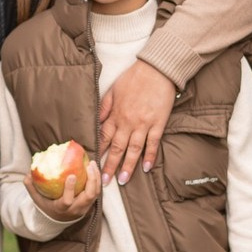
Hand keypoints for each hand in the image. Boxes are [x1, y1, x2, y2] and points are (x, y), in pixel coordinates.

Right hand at [26, 158, 101, 222]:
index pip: (68, 201)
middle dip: (91, 180)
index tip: (72, 175)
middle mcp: (75, 209)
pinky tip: (93, 167)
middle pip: (88, 197)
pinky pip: (97, 191)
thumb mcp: (37, 199)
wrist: (58, 219)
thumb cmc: (46, 206)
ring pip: (95, 193)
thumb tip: (27, 174)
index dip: (70, 189)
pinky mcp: (90, 203)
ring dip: (96, 178)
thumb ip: (31, 187)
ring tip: (92, 164)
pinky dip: (96, 179)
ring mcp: (84, 207)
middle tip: (88, 165)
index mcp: (62, 209)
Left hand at [98, 60, 175, 184]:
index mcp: (115, 114)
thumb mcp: (112, 90)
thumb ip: (103, 108)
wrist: (156, 69)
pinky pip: (153, 143)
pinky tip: (146, 168)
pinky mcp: (158, 123)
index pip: (104, 137)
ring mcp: (144, 124)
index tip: (92, 165)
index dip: (98, 152)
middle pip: (117, 148)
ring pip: (134, 149)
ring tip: (123, 180)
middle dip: (110, 166)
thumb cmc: (134, 78)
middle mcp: (127, 122)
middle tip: (104, 182)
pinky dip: (149, 156)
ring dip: (128, 166)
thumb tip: (94, 122)